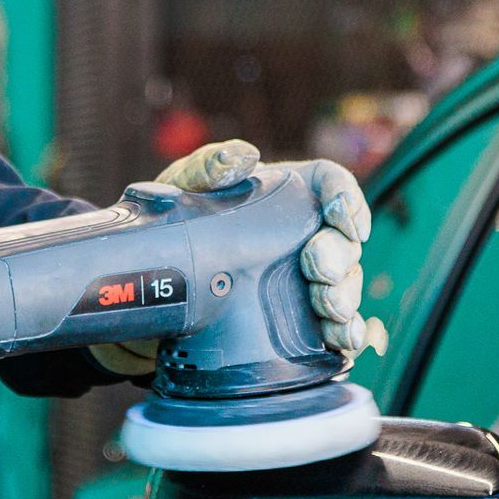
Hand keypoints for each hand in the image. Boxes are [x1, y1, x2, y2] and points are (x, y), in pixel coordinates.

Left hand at [89, 140, 386, 376]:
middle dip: (339, 255)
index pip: (330, 184)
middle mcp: (303, 234)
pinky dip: (345, 334)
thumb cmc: (175, 221)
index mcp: (284, 193)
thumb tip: (244, 157)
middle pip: (342, 240)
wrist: (151, 284)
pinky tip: (345, 341)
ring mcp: (303, 279)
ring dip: (344, 296)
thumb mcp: (183, 187)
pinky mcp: (297, 318)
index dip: (348, 198)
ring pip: (344, 284)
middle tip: (318, 267)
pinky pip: (334, 326)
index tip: (347, 220)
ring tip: (330, 307)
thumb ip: (209, 166)